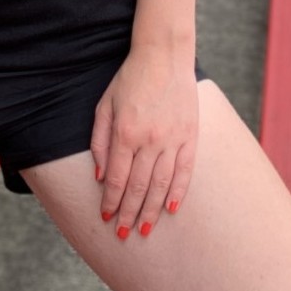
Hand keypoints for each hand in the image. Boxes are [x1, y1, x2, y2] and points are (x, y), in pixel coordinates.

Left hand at [91, 46, 197, 239]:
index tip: (106, 218)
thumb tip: (100, 175)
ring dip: (151, 210)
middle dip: (129, 213)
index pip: (117, 178)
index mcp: (126, 132)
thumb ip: (100, 140)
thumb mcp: (105, 104)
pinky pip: (185, 171)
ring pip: (161, 184)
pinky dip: (178, 192)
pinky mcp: (190, 136)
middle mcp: (150, 139)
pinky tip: (170, 209)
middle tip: (123, 234)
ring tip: (144, 229)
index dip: (111, 201)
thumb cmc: (129, 78)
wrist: (164, 55)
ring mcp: (172, 139)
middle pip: (138, 187)